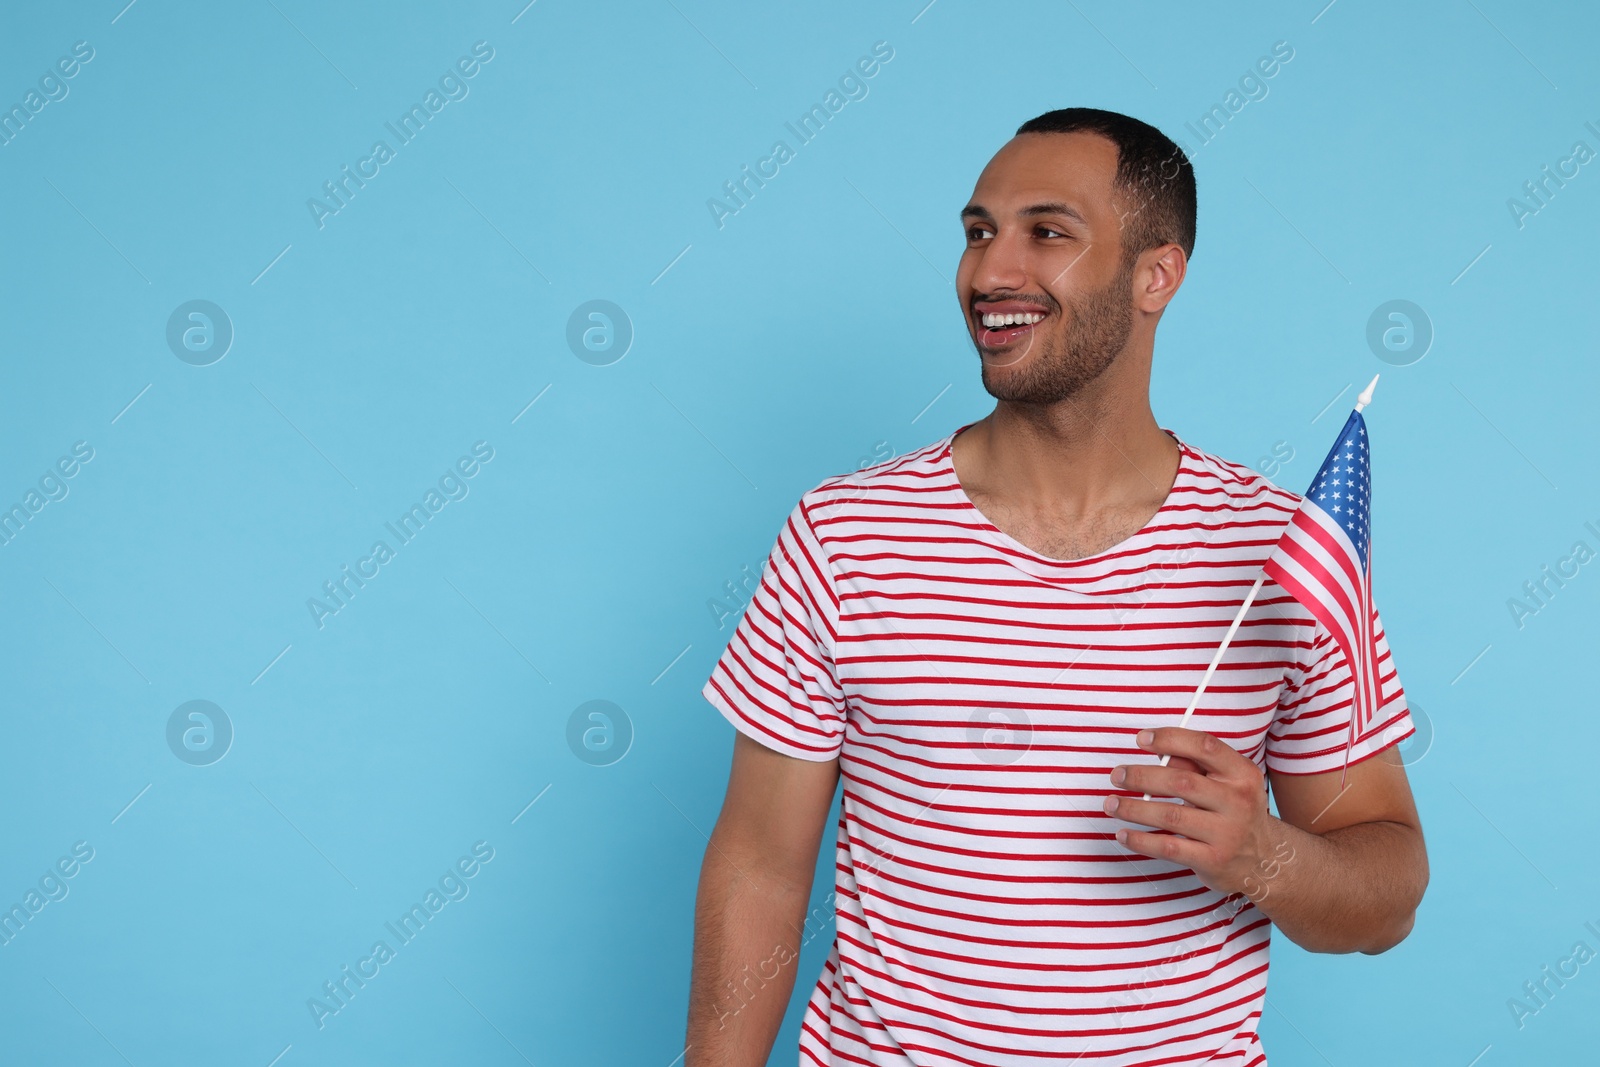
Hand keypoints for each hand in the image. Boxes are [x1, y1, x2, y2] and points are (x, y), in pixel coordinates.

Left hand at [1103, 727, 1279, 897]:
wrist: (1264, 860)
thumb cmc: (1234, 811)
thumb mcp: (1226, 783)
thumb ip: (1194, 766)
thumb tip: (1156, 751)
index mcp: (1242, 774)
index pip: (1204, 746)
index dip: (1170, 739)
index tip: (1141, 739)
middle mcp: (1238, 802)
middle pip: (1181, 782)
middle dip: (1142, 776)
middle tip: (1117, 775)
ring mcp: (1226, 833)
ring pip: (1170, 815)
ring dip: (1133, 808)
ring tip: (1111, 804)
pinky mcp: (1212, 860)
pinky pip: (1168, 846)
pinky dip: (1140, 840)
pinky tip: (1123, 834)